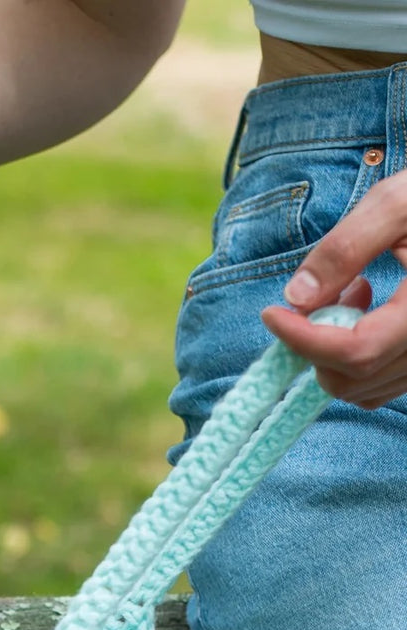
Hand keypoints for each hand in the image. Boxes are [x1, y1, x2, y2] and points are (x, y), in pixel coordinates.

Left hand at [262, 168, 406, 407]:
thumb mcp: (399, 203)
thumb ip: (347, 247)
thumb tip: (297, 297)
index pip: (357, 352)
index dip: (304, 340)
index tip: (272, 313)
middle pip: (354, 378)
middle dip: (317, 346)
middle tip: (317, 296)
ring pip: (364, 390)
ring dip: (334, 353)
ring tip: (349, 292)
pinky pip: (380, 384)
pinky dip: (355, 359)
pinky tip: (364, 310)